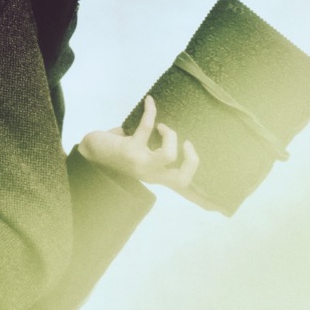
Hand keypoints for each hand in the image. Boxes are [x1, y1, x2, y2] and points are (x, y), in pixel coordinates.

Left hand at [78, 96, 212, 207]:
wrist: (88, 152)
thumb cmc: (114, 151)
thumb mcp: (138, 153)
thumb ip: (151, 148)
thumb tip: (162, 128)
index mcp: (156, 176)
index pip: (182, 193)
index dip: (202, 199)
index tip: (221, 208)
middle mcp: (150, 175)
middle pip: (182, 179)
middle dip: (193, 161)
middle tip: (187, 144)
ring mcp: (140, 165)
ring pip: (168, 156)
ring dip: (169, 135)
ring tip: (162, 127)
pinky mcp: (129, 151)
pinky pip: (146, 128)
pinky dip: (150, 112)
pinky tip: (149, 101)